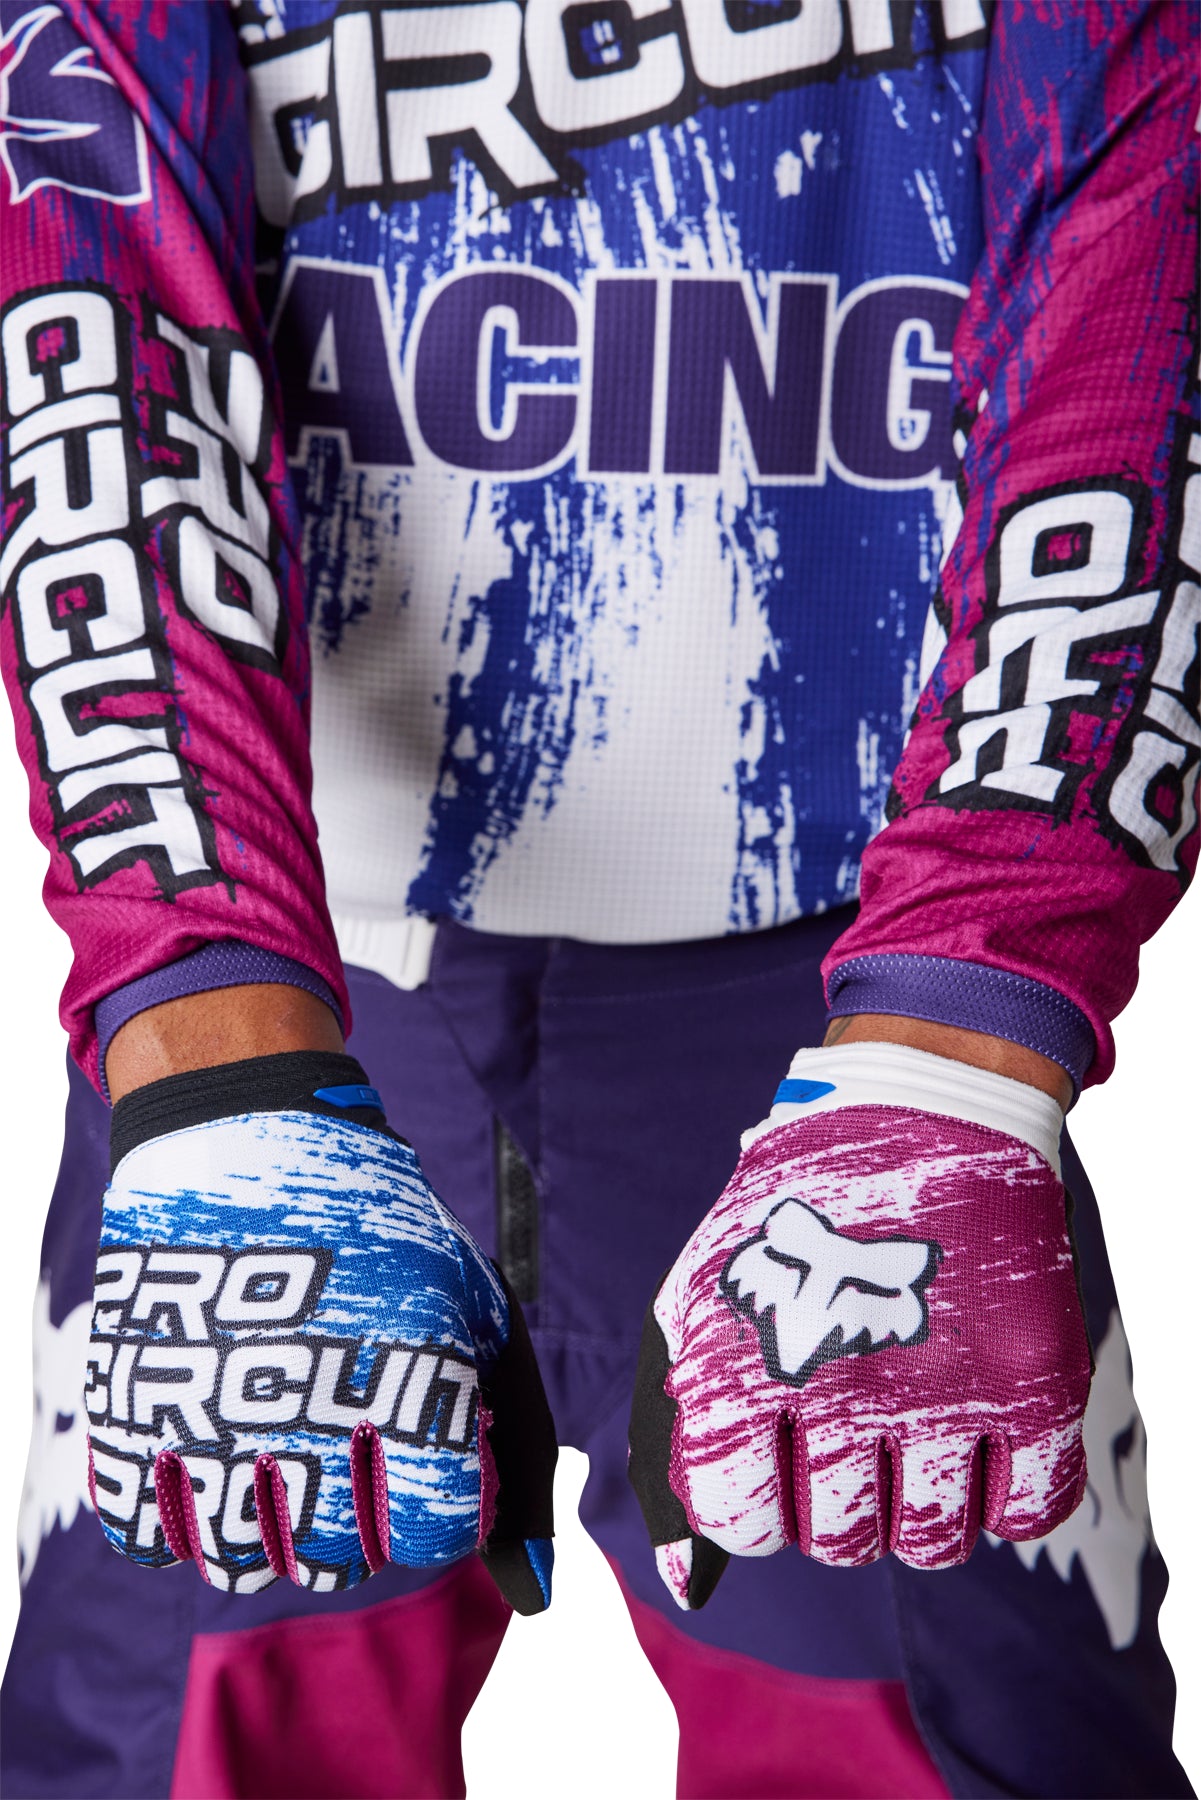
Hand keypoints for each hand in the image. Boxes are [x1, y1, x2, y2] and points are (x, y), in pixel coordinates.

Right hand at [86, 1051, 556, 1610]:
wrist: (245, 1134)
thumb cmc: (383, 1233)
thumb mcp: (478, 1315)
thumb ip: (517, 1450)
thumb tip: (535, 1590)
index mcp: (411, 1382)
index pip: (437, 1532)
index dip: (437, 1495)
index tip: (420, 1444)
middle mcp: (311, 1416)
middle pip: (343, 1556)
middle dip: (358, 1508)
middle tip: (344, 1426)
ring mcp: (209, 1421)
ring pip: (248, 1560)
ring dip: (272, 1515)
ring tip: (279, 1427)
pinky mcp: (128, 1416)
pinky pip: (155, 1534)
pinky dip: (182, 1507)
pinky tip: (211, 1439)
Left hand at [628, 1041, 1090, 1608]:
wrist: (922, 1106)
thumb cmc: (800, 1213)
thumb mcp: (708, 1298)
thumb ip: (680, 1434)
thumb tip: (680, 1579)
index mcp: (750, 1366)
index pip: (740, 1520)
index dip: (755, 1502)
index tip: (775, 1458)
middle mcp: (846, 1389)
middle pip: (837, 1538)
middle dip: (833, 1502)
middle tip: (849, 1433)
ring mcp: (949, 1389)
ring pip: (929, 1542)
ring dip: (914, 1506)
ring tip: (911, 1434)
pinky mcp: (1037, 1382)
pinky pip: (1028, 1511)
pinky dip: (1002, 1492)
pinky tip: (979, 1434)